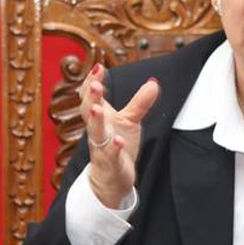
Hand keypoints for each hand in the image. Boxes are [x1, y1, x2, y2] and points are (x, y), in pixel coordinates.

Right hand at [78, 64, 158, 207]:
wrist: (111, 178)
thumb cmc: (117, 144)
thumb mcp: (130, 121)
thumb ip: (140, 103)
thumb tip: (154, 82)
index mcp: (100, 118)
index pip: (91, 97)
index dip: (92, 82)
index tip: (98, 67)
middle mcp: (97, 131)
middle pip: (89, 111)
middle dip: (91, 97)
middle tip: (95, 83)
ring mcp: (101, 148)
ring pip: (95, 133)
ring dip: (96, 120)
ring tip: (98, 108)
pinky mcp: (110, 163)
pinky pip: (110, 155)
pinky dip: (113, 148)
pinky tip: (117, 141)